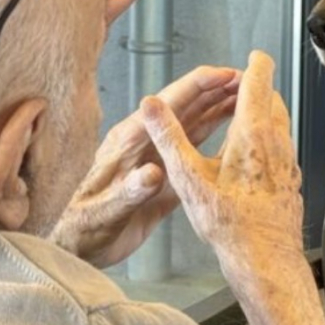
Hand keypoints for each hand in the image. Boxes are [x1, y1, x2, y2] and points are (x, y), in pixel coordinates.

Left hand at [49, 66, 239, 267]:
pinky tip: (230, 136)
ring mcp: (154, 160)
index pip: (168, 104)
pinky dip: (212, 140)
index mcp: (128, 143)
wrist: (76, 249)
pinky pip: (191, 153)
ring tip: (247, 98)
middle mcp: (144, 145)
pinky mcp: (162, 181)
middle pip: (186, 107)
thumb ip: (130, 192)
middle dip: (217, 90)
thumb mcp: (106, 212)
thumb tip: (153, 173)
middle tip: (248, 80)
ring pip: (191, 126)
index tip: (226, 74)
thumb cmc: (83, 229)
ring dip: (218, 110)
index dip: (199, 86)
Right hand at [143, 51, 304, 268]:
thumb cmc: (230, 224)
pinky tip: (252, 160)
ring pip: (281, 125)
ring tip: (243, 120)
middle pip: (274, 99)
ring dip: (265, 114)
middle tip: (241, 87)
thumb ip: (169, 137)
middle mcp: (277, 142)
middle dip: (258, 88)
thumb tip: (152, 106)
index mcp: (252, 132)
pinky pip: (283, 150)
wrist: (265, 259)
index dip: (254, 63)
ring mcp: (288, 162)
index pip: (259, 80)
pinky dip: (270, 141)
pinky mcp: (292, 181)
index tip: (251, 57)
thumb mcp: (188, 178)